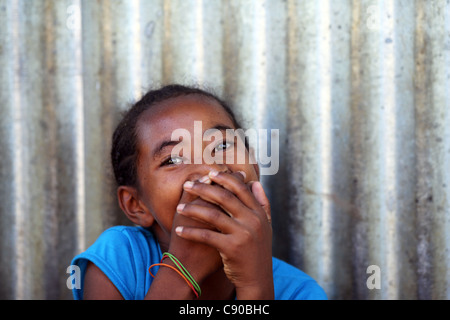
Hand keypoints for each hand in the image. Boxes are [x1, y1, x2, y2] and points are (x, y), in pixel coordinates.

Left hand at [175, 170, 273, 298]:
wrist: (258, 278)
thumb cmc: (257, 250)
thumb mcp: (266, 225)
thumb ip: (262, 203)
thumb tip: (254, 182)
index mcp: (259, 213)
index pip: (240, 188)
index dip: (224, 178)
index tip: (209, 173)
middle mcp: (253, 221)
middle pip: (224, 197)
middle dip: (203, 188)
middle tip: (187, 184)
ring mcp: (243, 234)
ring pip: (213, 214)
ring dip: (193, 209)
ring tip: (179, 208)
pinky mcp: (232, 248)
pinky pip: (206, 236)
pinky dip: (191, 232)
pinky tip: (179, 230)